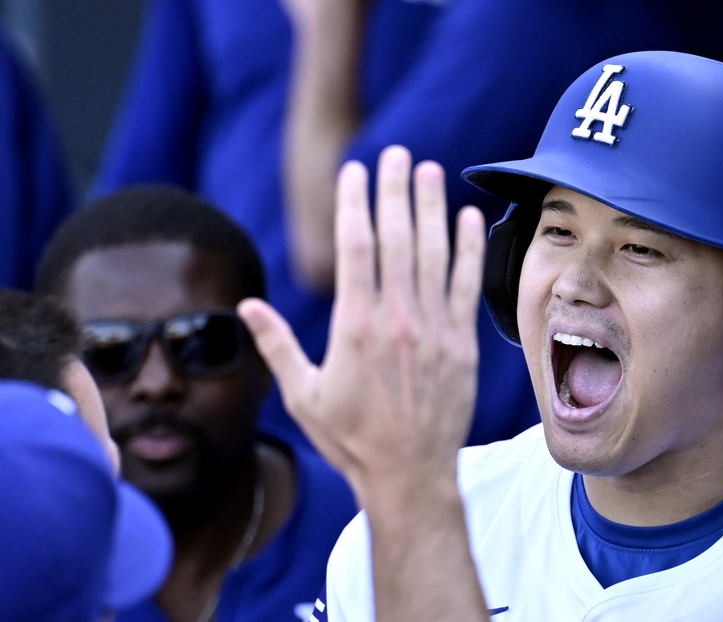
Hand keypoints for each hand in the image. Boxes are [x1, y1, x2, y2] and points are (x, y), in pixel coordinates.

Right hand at [239, 145, 485, 503]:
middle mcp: (396, 319)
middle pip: (397, 238)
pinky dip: (466, 249)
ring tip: (430, 169)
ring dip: (432, 207)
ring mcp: (433, 329)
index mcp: (354, 325)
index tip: (355, 171)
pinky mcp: (461, 342)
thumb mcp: (303, 394)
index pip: (355, 247)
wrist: (409, 473)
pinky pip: (466, 285)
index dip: (356, 203)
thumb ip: (276, 345)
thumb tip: (247, 305)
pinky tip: (466, 218)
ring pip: (433, 254)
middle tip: (397, 153)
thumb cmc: (351, 438)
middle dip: (395, 190)